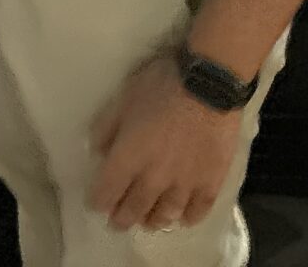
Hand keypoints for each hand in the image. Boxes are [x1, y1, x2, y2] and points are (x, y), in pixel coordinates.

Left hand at [87, 55, 241, 235]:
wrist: (208, 84)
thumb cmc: (161, 86)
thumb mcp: (123, 98)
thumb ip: (106, 128)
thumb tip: (97, 152)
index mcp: (128, 158)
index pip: (107, 192)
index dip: (99, 201)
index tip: (96, 204)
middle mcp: (154, 179)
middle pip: (134, 209)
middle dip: (122, 218)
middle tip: (117, 222)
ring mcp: (184, 185)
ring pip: (165, 216)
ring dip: (153, 221)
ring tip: (148, 222)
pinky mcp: (210, 183)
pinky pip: (197, 211)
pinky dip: (187, 218)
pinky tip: (183, 218)